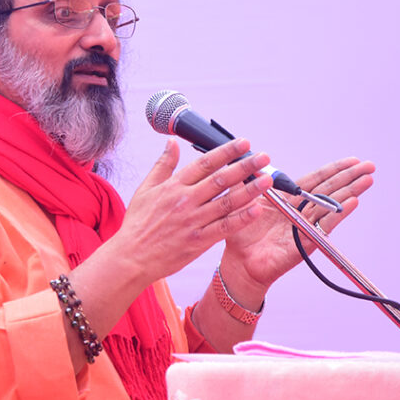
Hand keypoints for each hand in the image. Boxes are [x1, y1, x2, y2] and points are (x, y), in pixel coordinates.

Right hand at [97, 138, 273, 288]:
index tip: (243, 143)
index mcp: (174, 186)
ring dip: (250, 189)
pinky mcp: (198, 241)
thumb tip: (172, 142)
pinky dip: (242, 218)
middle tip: (264, 157)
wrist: (131, 257)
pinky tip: (257, 209)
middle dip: (245, 166)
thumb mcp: (145, 189)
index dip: (226, 151)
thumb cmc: (137, 224)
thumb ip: (163, 165)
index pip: (205, 163)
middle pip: (221, 179)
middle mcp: (185, 201)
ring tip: (267, 179)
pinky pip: (225, 228)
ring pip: (227, 202)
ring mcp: (193, 221)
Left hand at [220, 157, 374, 292]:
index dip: (334, 169)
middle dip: (349, 177)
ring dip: (350, 191)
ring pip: (330, 205)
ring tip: (366, 180)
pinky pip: (323, 225)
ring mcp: (305, 226)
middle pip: (329, 190)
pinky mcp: (305, 242)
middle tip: (369, 166)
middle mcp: (300, 211)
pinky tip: (352, 202)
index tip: (353, 160)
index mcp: (288, 199)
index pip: (315, 180)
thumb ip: (249, 181)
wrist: (237, 261)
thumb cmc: (239, 233)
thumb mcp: (243, 201)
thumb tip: (252, 162)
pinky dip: (337, 213)